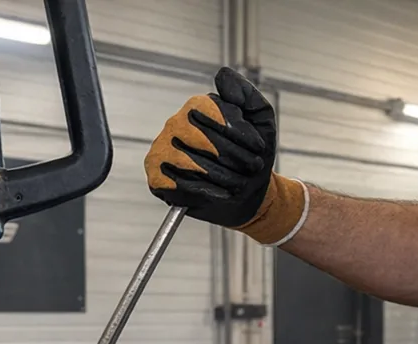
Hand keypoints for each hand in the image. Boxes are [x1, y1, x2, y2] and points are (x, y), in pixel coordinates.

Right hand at [144, 67, 306, 243]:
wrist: (249, 194)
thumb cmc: (252, 155)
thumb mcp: (261, 120)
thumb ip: (246, 94)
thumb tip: (221, 75)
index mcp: (197, 107)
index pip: (212, 111)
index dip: (239, 132)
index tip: (257, 148)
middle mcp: (175, 124)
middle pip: (202, 138)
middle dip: (234, 157)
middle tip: (251, 168)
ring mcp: (162, 150)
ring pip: (191, 162)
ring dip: (223, 177)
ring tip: (239, 183)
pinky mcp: (157, 177)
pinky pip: (178, 184)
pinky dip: (205, 191)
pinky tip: (220, 193)